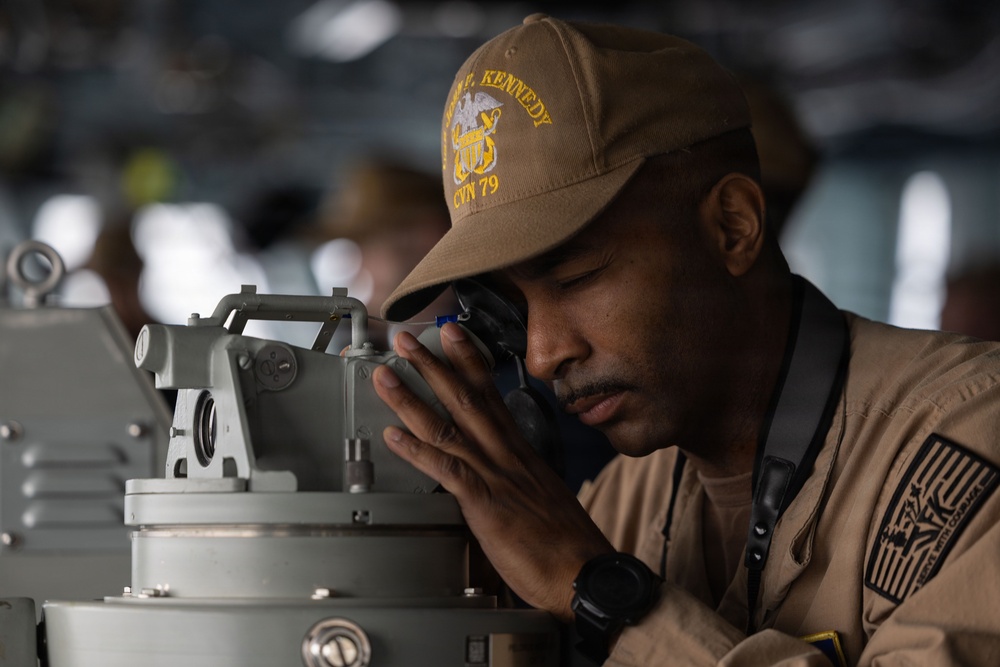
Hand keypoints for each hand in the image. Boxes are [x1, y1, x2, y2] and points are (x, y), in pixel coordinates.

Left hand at [372, 323, 613, 621]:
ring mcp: (495, 475)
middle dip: (433, 365)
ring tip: (386, 375)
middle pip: (466, 398)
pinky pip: (446, 469)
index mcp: (521, 450)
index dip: (470, 361)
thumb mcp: (543, 494)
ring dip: (411, 398)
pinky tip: (394, 435)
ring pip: (447, 426)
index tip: (453, 335)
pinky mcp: (485, 503)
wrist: (584, 571)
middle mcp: (507, 454)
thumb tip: (502, 471)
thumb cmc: (566, 541)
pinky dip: (417, 450)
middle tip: (407, 338)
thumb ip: (517, 474)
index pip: (492, 394)